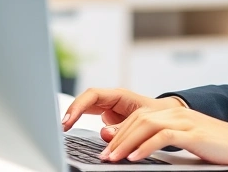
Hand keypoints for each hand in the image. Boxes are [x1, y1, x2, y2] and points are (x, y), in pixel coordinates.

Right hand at [61, 87, 181, 130]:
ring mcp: (108, 108)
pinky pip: (90, 118)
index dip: (79, 106)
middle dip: (72, 111)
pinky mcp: (107, 117)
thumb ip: (124, 127)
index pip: (93, 95)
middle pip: (85, 100)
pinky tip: (71, 130)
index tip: (69, 120)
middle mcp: (111, 100)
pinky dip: (82, 123)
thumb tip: (104, 132)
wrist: (165, 116)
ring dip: (75, 118)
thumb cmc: (157, 114)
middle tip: (61, 127)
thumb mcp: (144, 120)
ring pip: (85, 109)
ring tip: (64, 129)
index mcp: (119, 95)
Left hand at [100, 104, 227, 166]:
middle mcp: (177, 113)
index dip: (119, 132)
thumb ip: (164, 140)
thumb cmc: (217, 146)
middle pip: (138, 120)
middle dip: (117, 139)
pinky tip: (135, 157)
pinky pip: (163, 136)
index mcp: (174, 113)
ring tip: (112, 159)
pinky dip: (145, 147)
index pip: (138, 118)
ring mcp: (185, 121)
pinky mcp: (193, 133)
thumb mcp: (187, 140)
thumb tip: (139, 150)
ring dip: (126, 143)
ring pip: (146, 126)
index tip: (106, 150)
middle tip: (103, 157)